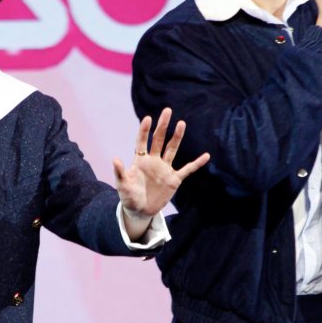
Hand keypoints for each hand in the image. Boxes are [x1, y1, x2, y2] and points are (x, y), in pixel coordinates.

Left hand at [113, 108, 210, 239]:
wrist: (140, 211)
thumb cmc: (129, 197)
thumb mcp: (122, 185)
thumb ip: (120, 172)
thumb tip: (115, 159)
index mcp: (140, 161)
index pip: (142, 142)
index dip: (144, 131)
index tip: (148, 118)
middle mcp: (153, 161)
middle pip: (159, 140)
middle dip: (163, 126)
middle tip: (167, 111)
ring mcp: (165, 169)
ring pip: (172, 149)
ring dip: (177, 137)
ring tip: (181, 124)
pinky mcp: (174, 179)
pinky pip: (187, 169)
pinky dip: (196, 163)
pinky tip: (206, 156)